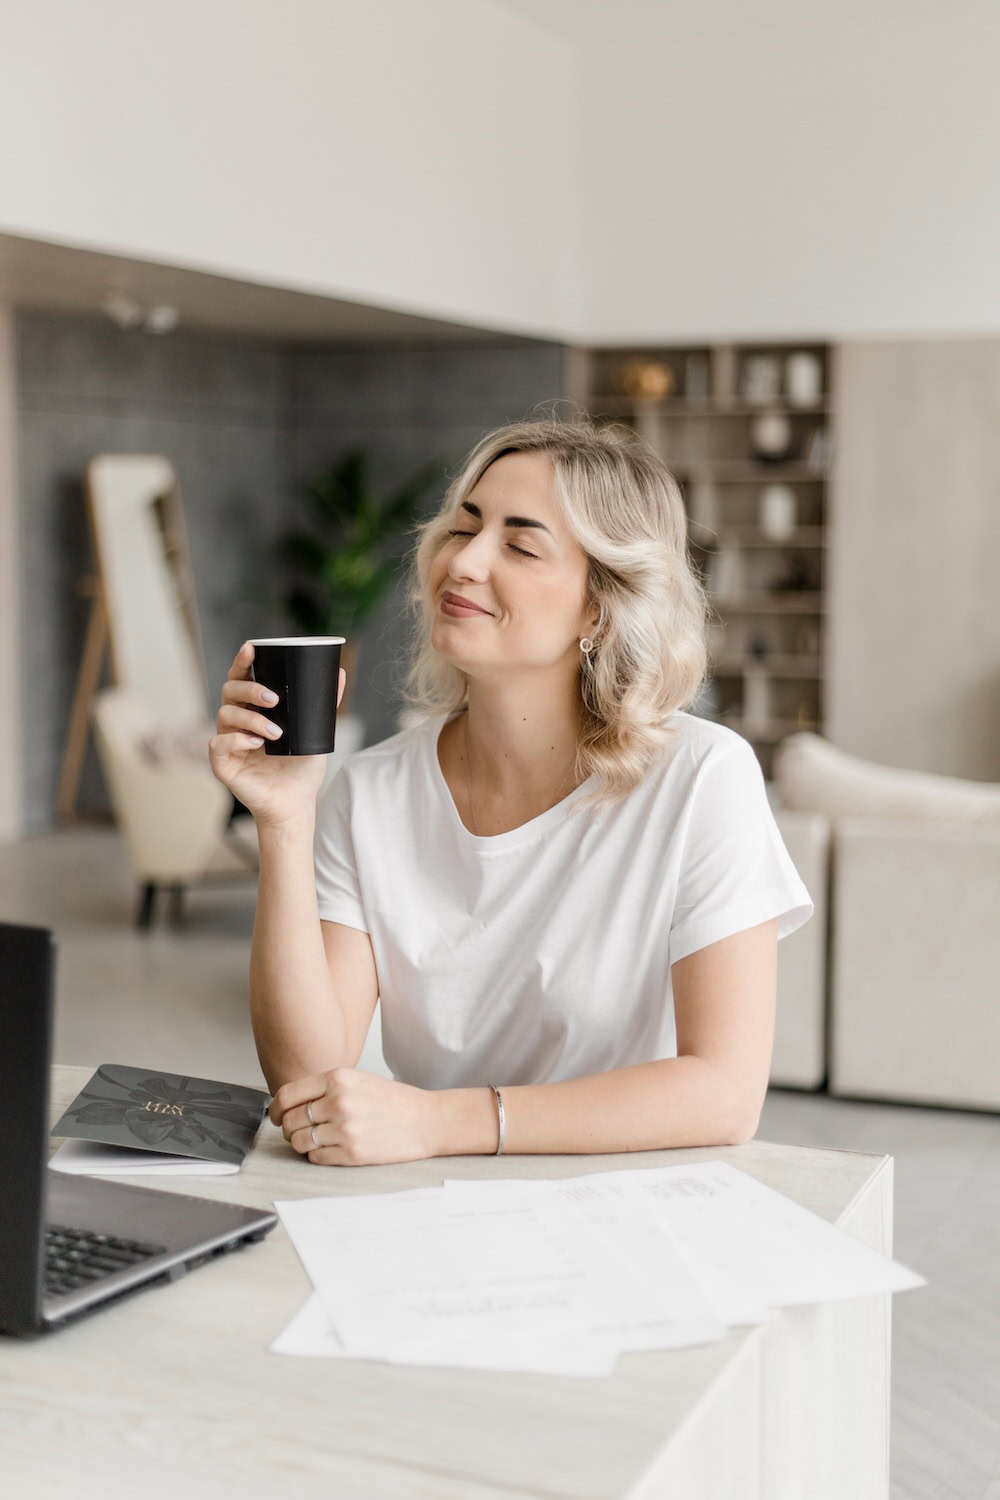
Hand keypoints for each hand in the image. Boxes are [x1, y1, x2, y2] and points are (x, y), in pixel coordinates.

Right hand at [208, 642, 345, 828]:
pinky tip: (255, 744)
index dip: (243, 661)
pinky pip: (219, 743)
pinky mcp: (222, 763)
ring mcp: (227, 741)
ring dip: (251, 719)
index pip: (243, 678)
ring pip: (225, 714)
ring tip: (275, 733)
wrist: (296, 802)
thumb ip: (324, 704)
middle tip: (274, 699)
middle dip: (250, 689)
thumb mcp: (316, 732)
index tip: (251, 648)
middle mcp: (237, 721)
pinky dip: (236, 740)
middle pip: (230, 690)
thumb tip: (340, 672)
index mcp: (254, 709)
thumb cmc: (301, 768)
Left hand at [270, 1067, 439, 1166]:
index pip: (287, 1094)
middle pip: (289, 1120)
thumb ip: (325, 1087)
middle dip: (288, 1128)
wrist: (427, 1120)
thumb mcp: (358, 1079)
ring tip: (313, 1140)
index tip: (276, 1115)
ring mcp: (344, 1129)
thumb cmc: (393, 1100)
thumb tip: (288, 1103)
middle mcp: (338, 1102)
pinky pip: (315, 1157)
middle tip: (296, 1130)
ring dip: (300, 1143)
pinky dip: (316, 1155)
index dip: (276, 1108)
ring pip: (299, 1141)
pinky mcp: (351, 1153)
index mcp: (338, 1078)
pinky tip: (330, 1148)